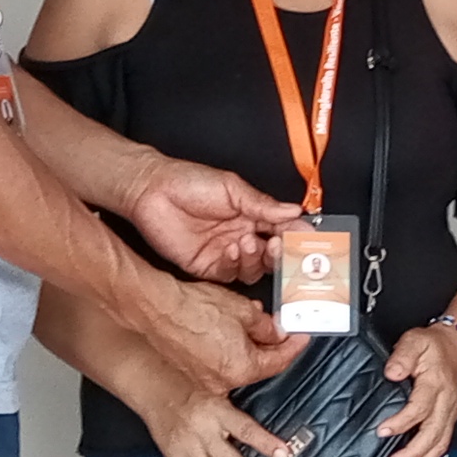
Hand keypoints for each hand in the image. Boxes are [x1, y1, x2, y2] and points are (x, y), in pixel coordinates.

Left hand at [124, 157, 299, 282]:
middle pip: (271, 256)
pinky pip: (230, 274)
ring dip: (256, 259)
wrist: (151, 191)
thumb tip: (294, 211)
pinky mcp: (207, 266)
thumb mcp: (231, 188)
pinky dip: (236, 265)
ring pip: (253, 269)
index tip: (305, 238)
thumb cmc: (189, 182)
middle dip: (279, 254)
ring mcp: (225, 253)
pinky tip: (233, 250)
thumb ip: (262, 204)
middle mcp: (242, 236)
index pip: (282, 230)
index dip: (295, 236)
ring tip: (247, 242)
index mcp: (252, 215)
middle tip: (278, 245)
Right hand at [138, 276, 304, 393]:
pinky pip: (219, 363)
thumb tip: (278, 333)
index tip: (301, 335)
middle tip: (280, 328)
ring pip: (239, 364)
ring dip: (249, 346)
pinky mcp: (191, 371)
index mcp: (242, 369)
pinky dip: (229, 349)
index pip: (279, 361)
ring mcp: (205, 379)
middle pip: (259, 366)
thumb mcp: (244, 310)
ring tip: (252, 323)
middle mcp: (224, 381)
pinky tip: (229, 329)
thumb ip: (267, 327)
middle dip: (271, 346)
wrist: (157, 307)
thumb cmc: (196, 307)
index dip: (294, 345)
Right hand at [140, 381, 288, 456]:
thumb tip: (268, 409)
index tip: (283, 453)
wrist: (151, 387)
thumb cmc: (186, 386)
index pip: (245, 429)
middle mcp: (202, 431)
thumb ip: (240, 405)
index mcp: (216, 411)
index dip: (265, 441)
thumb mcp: (217, 388)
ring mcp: (187, 447)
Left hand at [376, 323, 456, 456]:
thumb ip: (402, 355)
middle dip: (413, 453)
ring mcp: (449, 414)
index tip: (383, 430)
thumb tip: (392, 372)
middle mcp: (445, 402)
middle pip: (432, 433)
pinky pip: (441, 445)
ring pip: (439, 444)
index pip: (420, 407)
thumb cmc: (433, 347)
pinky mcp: (448, 421)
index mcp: (436, 383)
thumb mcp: (415, 340)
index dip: (402, 422)